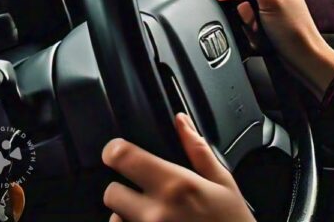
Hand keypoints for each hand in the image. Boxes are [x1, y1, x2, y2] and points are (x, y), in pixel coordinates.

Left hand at [102, 112, 253, 221]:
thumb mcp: (222, 181)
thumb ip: (197, 149)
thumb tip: (181, 121)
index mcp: (175, 185)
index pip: (124, 158)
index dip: (114, 150)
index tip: (116, 150)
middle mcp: (155, 212)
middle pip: (112, 193)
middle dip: (124, 188)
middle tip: (143, 189)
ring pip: (114, 219)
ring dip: (127, 215)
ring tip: (154, 215)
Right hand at [224, 0, 333, 100]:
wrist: (302, 59)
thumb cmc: (295, 30)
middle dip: (244, 7)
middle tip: (255, 16)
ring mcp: (270, 7)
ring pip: (243, 8)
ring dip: (248, 22)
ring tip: (261, 29)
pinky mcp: (266, 22)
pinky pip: (247, 23)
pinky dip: (251, 31)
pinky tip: (261, 37)